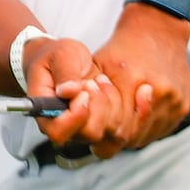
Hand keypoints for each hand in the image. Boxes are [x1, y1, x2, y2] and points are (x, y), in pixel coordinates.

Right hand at [23, 35, 132, 154]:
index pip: (58, 132)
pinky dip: (139, 111)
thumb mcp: (59, 55)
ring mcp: (88, 128)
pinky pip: (129, 129)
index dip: (75, 116)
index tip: (83, 92)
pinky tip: (143, 92)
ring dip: (115, 105)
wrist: (61, 59)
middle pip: (90, 134)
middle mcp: (67, 126)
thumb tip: (69, 90)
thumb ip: (64, 72)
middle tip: (94, 81)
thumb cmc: (55, 56)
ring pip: (112, 134)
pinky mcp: (106, 124)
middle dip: (100, 106)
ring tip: (103, 80)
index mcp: (46, 112)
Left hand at [90, 3, 189, 154]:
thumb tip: (74, 117)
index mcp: (131, 82)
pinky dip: (146, 129)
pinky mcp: (183, 106)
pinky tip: (135, 118)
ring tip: (120, 119)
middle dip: (115, 135)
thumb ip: (86, 94)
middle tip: (105, 126)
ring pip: (147, 136)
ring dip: (131, 134)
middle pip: (132, 136)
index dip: (104, 131)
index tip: (96, 126)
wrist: (158, 30)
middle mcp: (157, 94)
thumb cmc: (123, 47)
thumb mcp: (96, 65)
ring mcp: (173, 101)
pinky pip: (162, 130)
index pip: (116, 128)